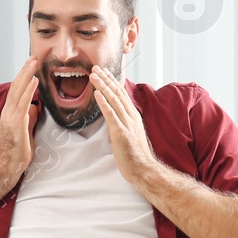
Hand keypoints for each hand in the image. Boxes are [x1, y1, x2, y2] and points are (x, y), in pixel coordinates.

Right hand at [0, 56, 41, 180]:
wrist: (8, 166)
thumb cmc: (18, 151)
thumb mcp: (26, 130)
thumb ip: (29, 118)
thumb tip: (35, 108)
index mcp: (11, 112)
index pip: (17, 90)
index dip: (24, 76)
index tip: (32, 64)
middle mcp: (8, 112)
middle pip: (16, 86)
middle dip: (25, 70)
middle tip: (34, 56)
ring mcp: (11, 117)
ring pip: (18, 91)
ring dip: (27, 75)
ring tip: (34, 62)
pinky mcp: (15, 123)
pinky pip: (22, 104)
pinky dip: (28, 91)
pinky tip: (34, 81)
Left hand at [90, 66, 156, 183]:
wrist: (144, 170)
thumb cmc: (136, 156)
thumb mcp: (130, 134)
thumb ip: (123, 123)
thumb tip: (114, 116)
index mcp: (133, 116)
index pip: (122, 94)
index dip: (112, 82)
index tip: (103, 72)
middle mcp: (131, 117)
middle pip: (117, 93)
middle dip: (106, 79)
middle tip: (95, 67)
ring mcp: (127, 124)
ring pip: (114, 100)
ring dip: (103, 86)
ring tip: (93, 76)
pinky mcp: (121, 133)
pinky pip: (111, 115)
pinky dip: (104, 103)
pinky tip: (97, 94)